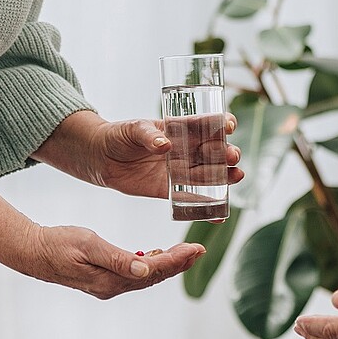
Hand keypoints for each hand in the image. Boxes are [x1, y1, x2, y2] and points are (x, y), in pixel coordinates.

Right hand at [19, 224, 204, 299]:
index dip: (177, 260)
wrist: (32, 252)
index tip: (196, 248)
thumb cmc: (58, 244)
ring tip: (186, 253)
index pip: (154, 272)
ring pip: (145, 277)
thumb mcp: (89, 245)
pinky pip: (133, 275)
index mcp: (112, 280)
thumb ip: (118, 258)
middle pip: (154, 277)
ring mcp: (107, 285)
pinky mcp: (103, 279)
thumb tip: (145, 269)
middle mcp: (113, 287)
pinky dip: (149, 265)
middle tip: (199, 249)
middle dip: (178, 264)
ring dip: (167, 265)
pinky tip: (156, 256)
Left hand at [37, 111, 243, 198]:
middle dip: (227, 153)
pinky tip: (220, 215)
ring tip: (236, 176)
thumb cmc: (118, 136)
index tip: (229, 125)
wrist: (101, 158)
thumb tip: (164, 144)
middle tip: (231, 156)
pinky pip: (192, 199)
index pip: (207, 124)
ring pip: (209, 175)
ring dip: (225, 177)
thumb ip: (148, 135)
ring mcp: (180, 171)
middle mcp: (186, 150)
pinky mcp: (170, 190)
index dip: (222, 123)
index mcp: (180, 128)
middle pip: (214, 151)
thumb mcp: (132, 130)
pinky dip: (207, 208)